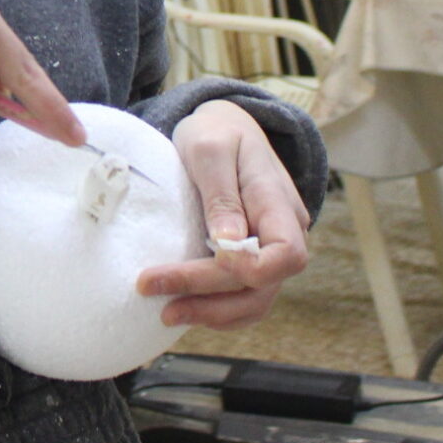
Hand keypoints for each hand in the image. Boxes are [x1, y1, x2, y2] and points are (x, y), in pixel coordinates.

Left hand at [138, 99, 311, 328]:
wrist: (224, 128)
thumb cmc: (217, 133)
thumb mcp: (210, 149)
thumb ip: (221, 195)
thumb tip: (228, 243)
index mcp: (278, 203)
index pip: (287, 254)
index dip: (250, 269)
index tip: (208, 258)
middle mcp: (283, 233)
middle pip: (263, 285)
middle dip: (210, 297)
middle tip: (155, 294)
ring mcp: (269, 250)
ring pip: (255, 300)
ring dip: (212, 313)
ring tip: (166, 313)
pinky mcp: (251, 260)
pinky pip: (243, 296)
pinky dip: (215, 309)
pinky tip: (182, 306)